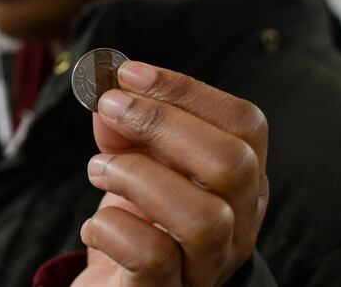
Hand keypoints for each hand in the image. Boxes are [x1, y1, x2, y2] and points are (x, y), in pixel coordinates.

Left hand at [73, 61, 268, 286]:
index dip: (187, 90)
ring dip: (136, 176)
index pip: (244, 124)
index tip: (129, 74)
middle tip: (110, 108)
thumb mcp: (133, 164)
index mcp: (239, 183)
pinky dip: (113, 229)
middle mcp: (239, 227)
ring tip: (98, 171)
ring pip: (204, 217)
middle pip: (233, 164)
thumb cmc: (134, 222)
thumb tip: (110, 92)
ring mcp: (207, 267)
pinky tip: (95, 225)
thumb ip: (123, 128)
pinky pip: (154, 259)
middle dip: (162, 122)